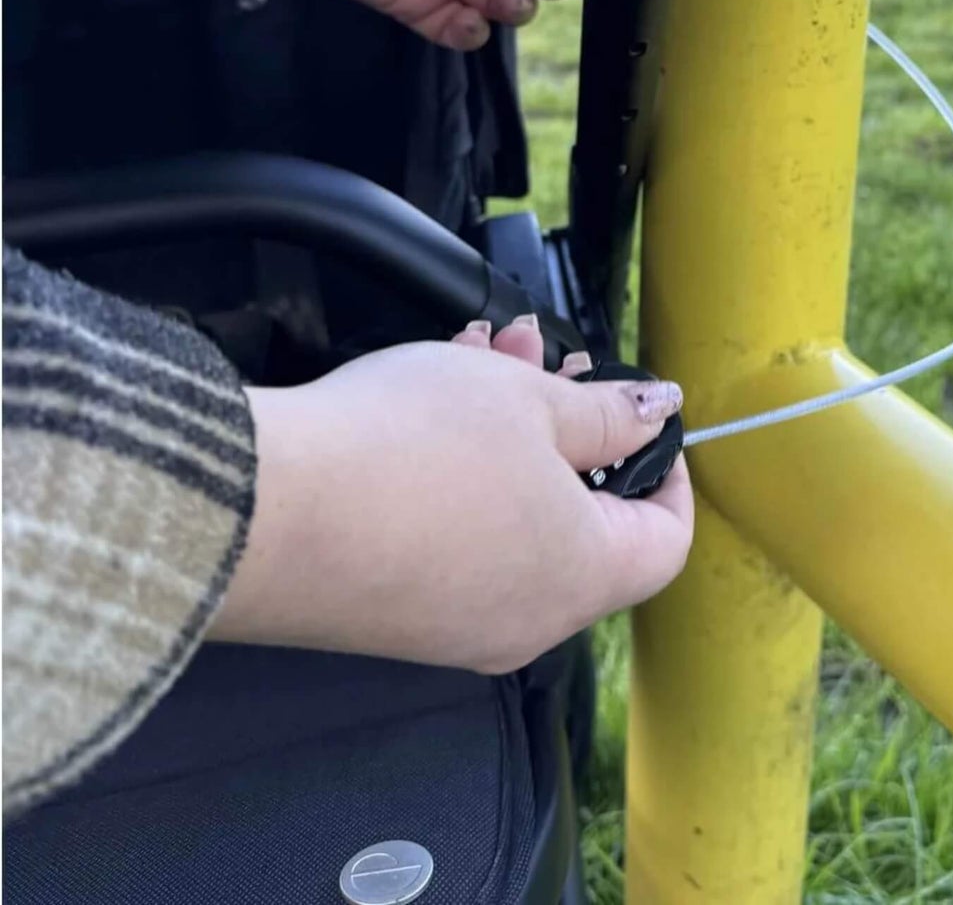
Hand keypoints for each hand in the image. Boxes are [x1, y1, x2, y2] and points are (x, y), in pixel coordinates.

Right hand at [213, 323, 692, 673]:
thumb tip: (660, 414)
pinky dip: (460, 470)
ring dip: (506, 428)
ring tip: (476, 348)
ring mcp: (456, 626)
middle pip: (581, 517)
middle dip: (566, 421)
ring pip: (513, 515)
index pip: (665, 541)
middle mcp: (527, 619)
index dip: (667, 473)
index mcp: (581, 576)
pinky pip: (457, 537)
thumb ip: (609, 412)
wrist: (263, 514)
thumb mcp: (531, 403)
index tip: (644, 421)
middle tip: (539, 352)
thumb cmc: (413, 449)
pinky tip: (427, 394)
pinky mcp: (394, 615)